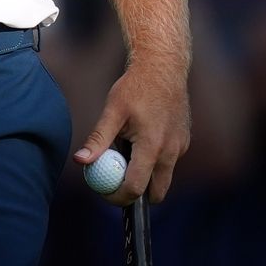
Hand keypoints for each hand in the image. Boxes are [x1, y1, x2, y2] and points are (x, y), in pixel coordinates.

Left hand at [74, 60, 190, 204]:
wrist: (163, 69)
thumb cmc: (135, 87)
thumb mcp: (113, 111)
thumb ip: (98, 139)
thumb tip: (81, 161)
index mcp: (152, 146)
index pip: (136, 187)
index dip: (118, 197)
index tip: (104, 193)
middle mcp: (172, 151)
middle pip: (157, 192)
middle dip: (136, 195)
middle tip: (115, 185)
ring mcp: (181, 148)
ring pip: (164, 177)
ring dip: (146, 176)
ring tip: (126, 155)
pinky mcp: (184, 142)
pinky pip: (169, 162)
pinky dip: (155, 161)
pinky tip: (141, 141)